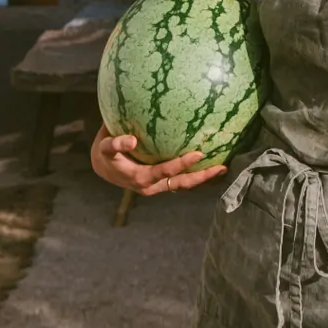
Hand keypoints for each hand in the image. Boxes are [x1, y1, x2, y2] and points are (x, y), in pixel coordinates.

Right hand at [90, 125, 227, 196]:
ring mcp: (159, 186)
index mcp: (140, 178)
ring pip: (184, 185)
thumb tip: (132, 140)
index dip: (182, 164)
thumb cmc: (106, 154)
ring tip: (223, 168)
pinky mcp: (163, 183)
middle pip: (182, 184)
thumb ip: (115, 144)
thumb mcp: (105, 148)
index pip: (165, 172)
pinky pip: (182, 181)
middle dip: (202, 178)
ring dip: (203, 179)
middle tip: (222, 168)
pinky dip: (196, 175)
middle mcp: (152, 186)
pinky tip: (212, 164)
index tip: (198, 153)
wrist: (103, 168)